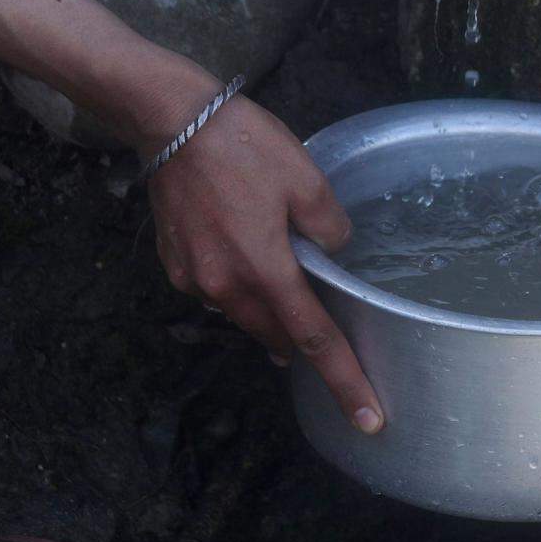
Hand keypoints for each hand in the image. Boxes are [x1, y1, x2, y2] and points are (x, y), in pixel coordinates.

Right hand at [142, 76, 383, 433]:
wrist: (171, 121)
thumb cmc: (243, 145)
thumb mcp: (306, 179)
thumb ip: (328, 226)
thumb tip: (333, 252)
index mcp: (265, 270)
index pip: (315, 340)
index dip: (346, 382)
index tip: (370, 421)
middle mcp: (226, 286)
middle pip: (277, 335)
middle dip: (305, 349)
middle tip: (334, 353)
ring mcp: (194, 278)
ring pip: (245, 315)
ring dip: (271, 316)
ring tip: (293, 306)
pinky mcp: (175, 264)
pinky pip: (217, 293)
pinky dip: (240, 290)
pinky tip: (249, 267)